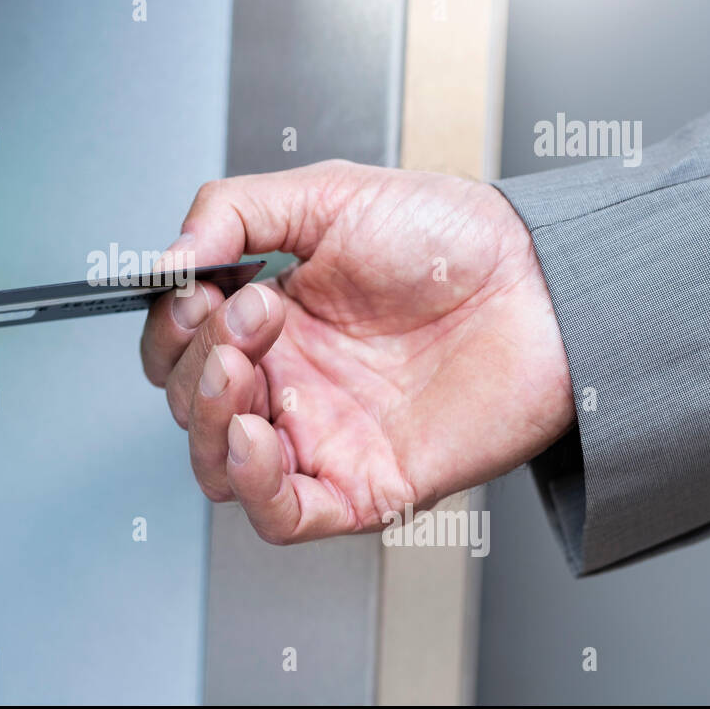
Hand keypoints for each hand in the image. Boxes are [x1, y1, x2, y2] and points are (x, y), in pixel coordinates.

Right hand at [140, 159, 574, 543]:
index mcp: (272, 320)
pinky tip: (255, 433)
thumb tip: (165, 259)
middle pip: (190, 404)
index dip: (171, 325)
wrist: (544, 281)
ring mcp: (322, 436)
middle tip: (254, 312)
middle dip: (199, 358)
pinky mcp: (362, 484)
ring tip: (242, 367)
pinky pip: (281, 513)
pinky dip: (252, 483)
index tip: (197, 287)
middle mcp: (290, 381)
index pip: (180, 347)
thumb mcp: (327, 194)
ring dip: (208, 420)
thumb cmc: (455, 239)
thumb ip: (233, 212)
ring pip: (219, 465)